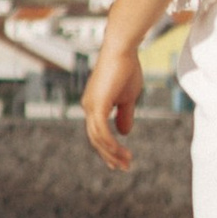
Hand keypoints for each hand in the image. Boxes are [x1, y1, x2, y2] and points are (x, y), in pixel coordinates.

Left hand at [82, 44, 143, 173]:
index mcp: (94, 104)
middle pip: (95, 139)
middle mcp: (89, 106)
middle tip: (123, 167)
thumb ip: (124, 115)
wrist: (122, 50)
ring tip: (126, 162)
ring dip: (112, 153)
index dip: (108, 148)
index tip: (120, 160)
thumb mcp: (127, 98)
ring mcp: (91, 106)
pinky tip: (121, 152)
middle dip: (110, 155)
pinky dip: (111, 144)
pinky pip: (102, 131)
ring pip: (98, 138)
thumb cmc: (126, 68)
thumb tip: (124, 133)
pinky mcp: (97, 105)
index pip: (98, 133)